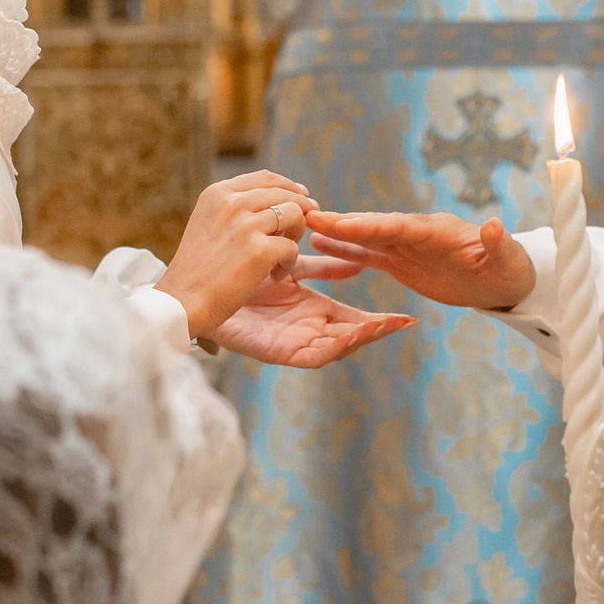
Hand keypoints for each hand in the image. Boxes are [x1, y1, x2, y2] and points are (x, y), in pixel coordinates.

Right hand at [154, 170, 317, 339]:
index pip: (266, 178)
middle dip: (300, 211)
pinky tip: (275, 275)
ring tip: (281, 256)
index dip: (290, 187)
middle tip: (297, 233)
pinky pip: (292, 248)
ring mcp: (245, 226)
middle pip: (285, 194)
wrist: (181, 301)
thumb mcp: (208, 223)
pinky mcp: (258, 251)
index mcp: (218, 194)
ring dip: (295, 236)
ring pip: (295, 215)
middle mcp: (232, 203)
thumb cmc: (197, 269)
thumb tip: (279, 198)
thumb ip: (235, 208)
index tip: (302, 198)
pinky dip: (289, 263)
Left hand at [211, 267, 414, 367]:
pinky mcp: (280, 353)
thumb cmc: (236, 278)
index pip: (351, 317)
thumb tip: (342, 248)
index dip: (378, 319)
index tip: (406, 317)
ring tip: (382, 329)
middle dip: (377, 331)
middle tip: (402, 324)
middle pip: (350, 335)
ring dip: (361, 339)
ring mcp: (294, 342)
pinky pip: (313, 355)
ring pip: (337, 347)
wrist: (197, 296)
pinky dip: (334, 348)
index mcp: (311, 310)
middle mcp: (306, 329)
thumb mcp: (282, 265)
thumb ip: (313, 261)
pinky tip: (349, 337)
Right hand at [300, 209, 535, 310]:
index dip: (374, 225)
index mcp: (439, 230)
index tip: (346, 223)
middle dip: (347, 223)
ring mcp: (407, 246)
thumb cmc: (509, 268)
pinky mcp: (401, 261)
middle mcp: (418, 233)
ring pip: (368, 237)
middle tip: (312, 217)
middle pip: (377, 226)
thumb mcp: (507, 260)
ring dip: (339, 233)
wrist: (503, 281)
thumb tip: (494, 225)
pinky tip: (320, 245)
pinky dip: (346, 249)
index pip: (402, 226)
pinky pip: (369, 254)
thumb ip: (497, 244)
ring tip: (307, 226)